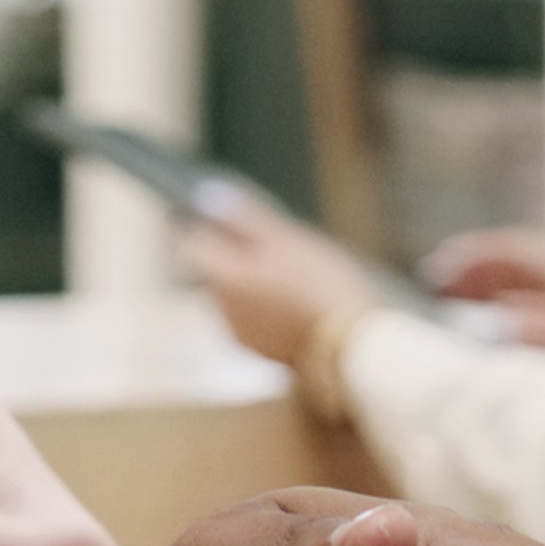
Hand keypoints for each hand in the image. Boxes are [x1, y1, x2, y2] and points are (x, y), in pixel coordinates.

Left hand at [177, 204, 388, 373]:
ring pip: (231, 294)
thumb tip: (209, 196)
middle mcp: (222, 309)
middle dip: (232, 252)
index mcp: (223, 279)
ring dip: (248, 279)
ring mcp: (240, 332)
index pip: (191, 243)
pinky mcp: (260, 349)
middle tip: (269, 238)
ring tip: (288, 268)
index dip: (203, 224)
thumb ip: (245, 218)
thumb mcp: (286, 241)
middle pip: (212, 269)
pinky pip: (250, 317)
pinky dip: (262, 303)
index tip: (223, 214)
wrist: (353, 345)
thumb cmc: (321, 286)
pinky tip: (293, 296)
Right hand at [419, 228, 544, 352]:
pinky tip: (491, 327)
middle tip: (435, 283)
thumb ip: (538, 335)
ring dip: (489, 291)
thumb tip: (487, 326)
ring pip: (529, 291)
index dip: (476, 259)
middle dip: (477, 271)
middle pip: (522, 268)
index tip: (439, 272)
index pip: (520, 256)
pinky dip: (508, 312)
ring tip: (451, 299)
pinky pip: (540, 312)